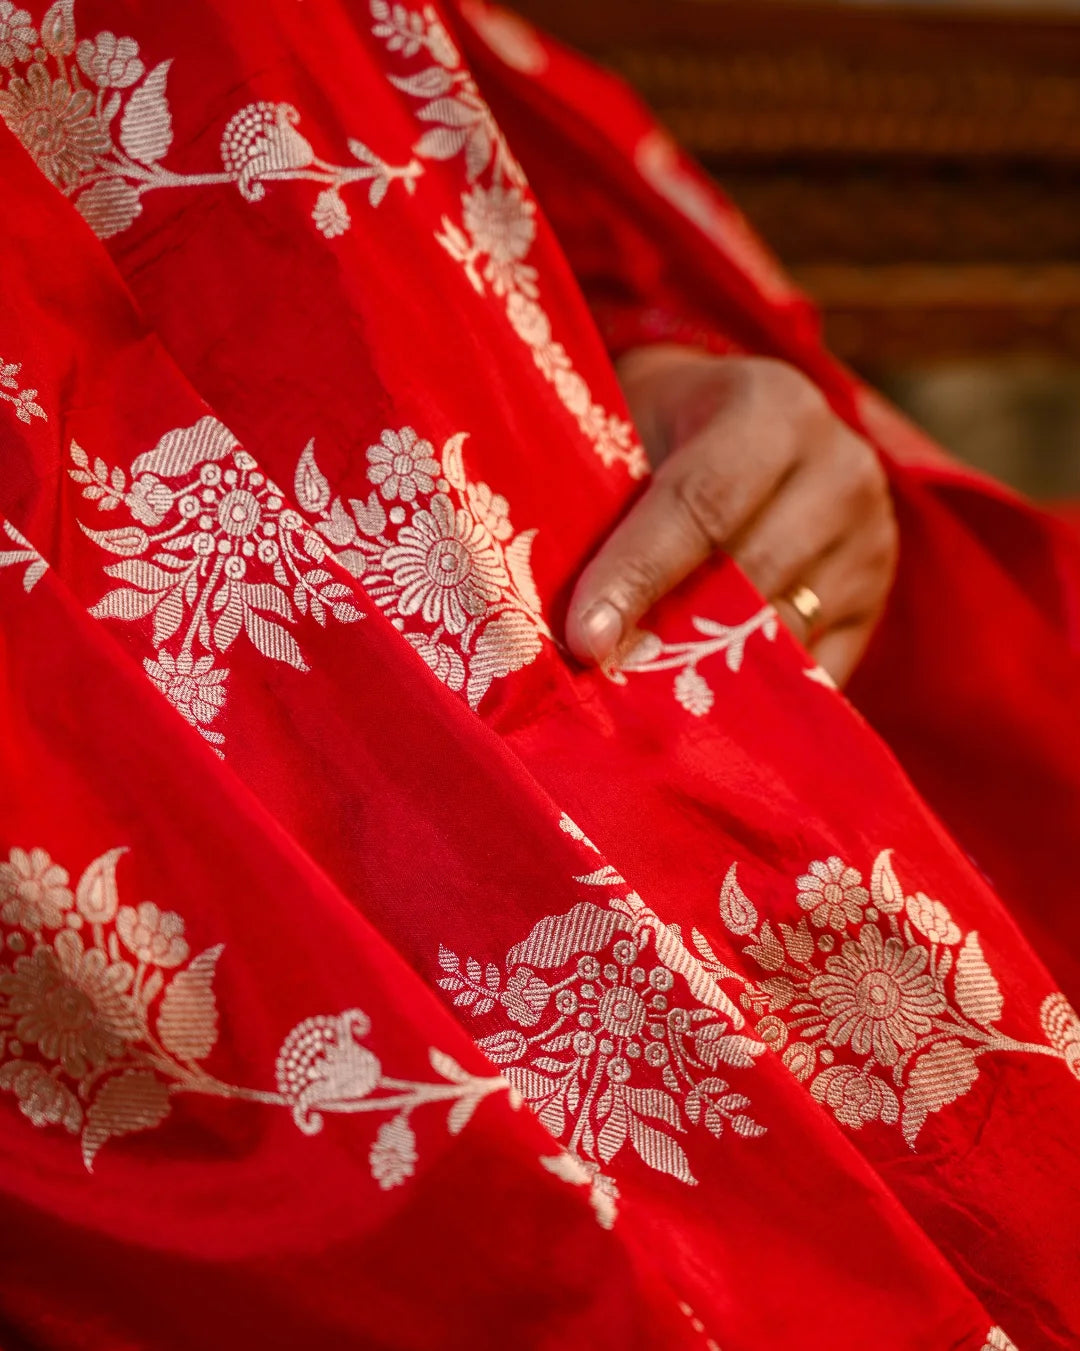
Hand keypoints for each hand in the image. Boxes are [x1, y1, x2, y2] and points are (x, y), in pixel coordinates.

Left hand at [566, 347, 897, 686]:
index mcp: (773, 407)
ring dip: (708, 675)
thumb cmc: (657, 428)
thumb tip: (566, 619)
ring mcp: (870, 541)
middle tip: (601, 686)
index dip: (638, 576)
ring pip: (784, 634)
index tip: (585, 639)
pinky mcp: (875, 603)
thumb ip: (608, 506)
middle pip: (750, 578)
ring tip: (640, 708)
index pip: (702, 503)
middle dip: (668, 637)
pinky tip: (698, 716)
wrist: (736, 417)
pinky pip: (813, 675)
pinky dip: (753, 700)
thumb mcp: (629, 430)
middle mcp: (840, 470)